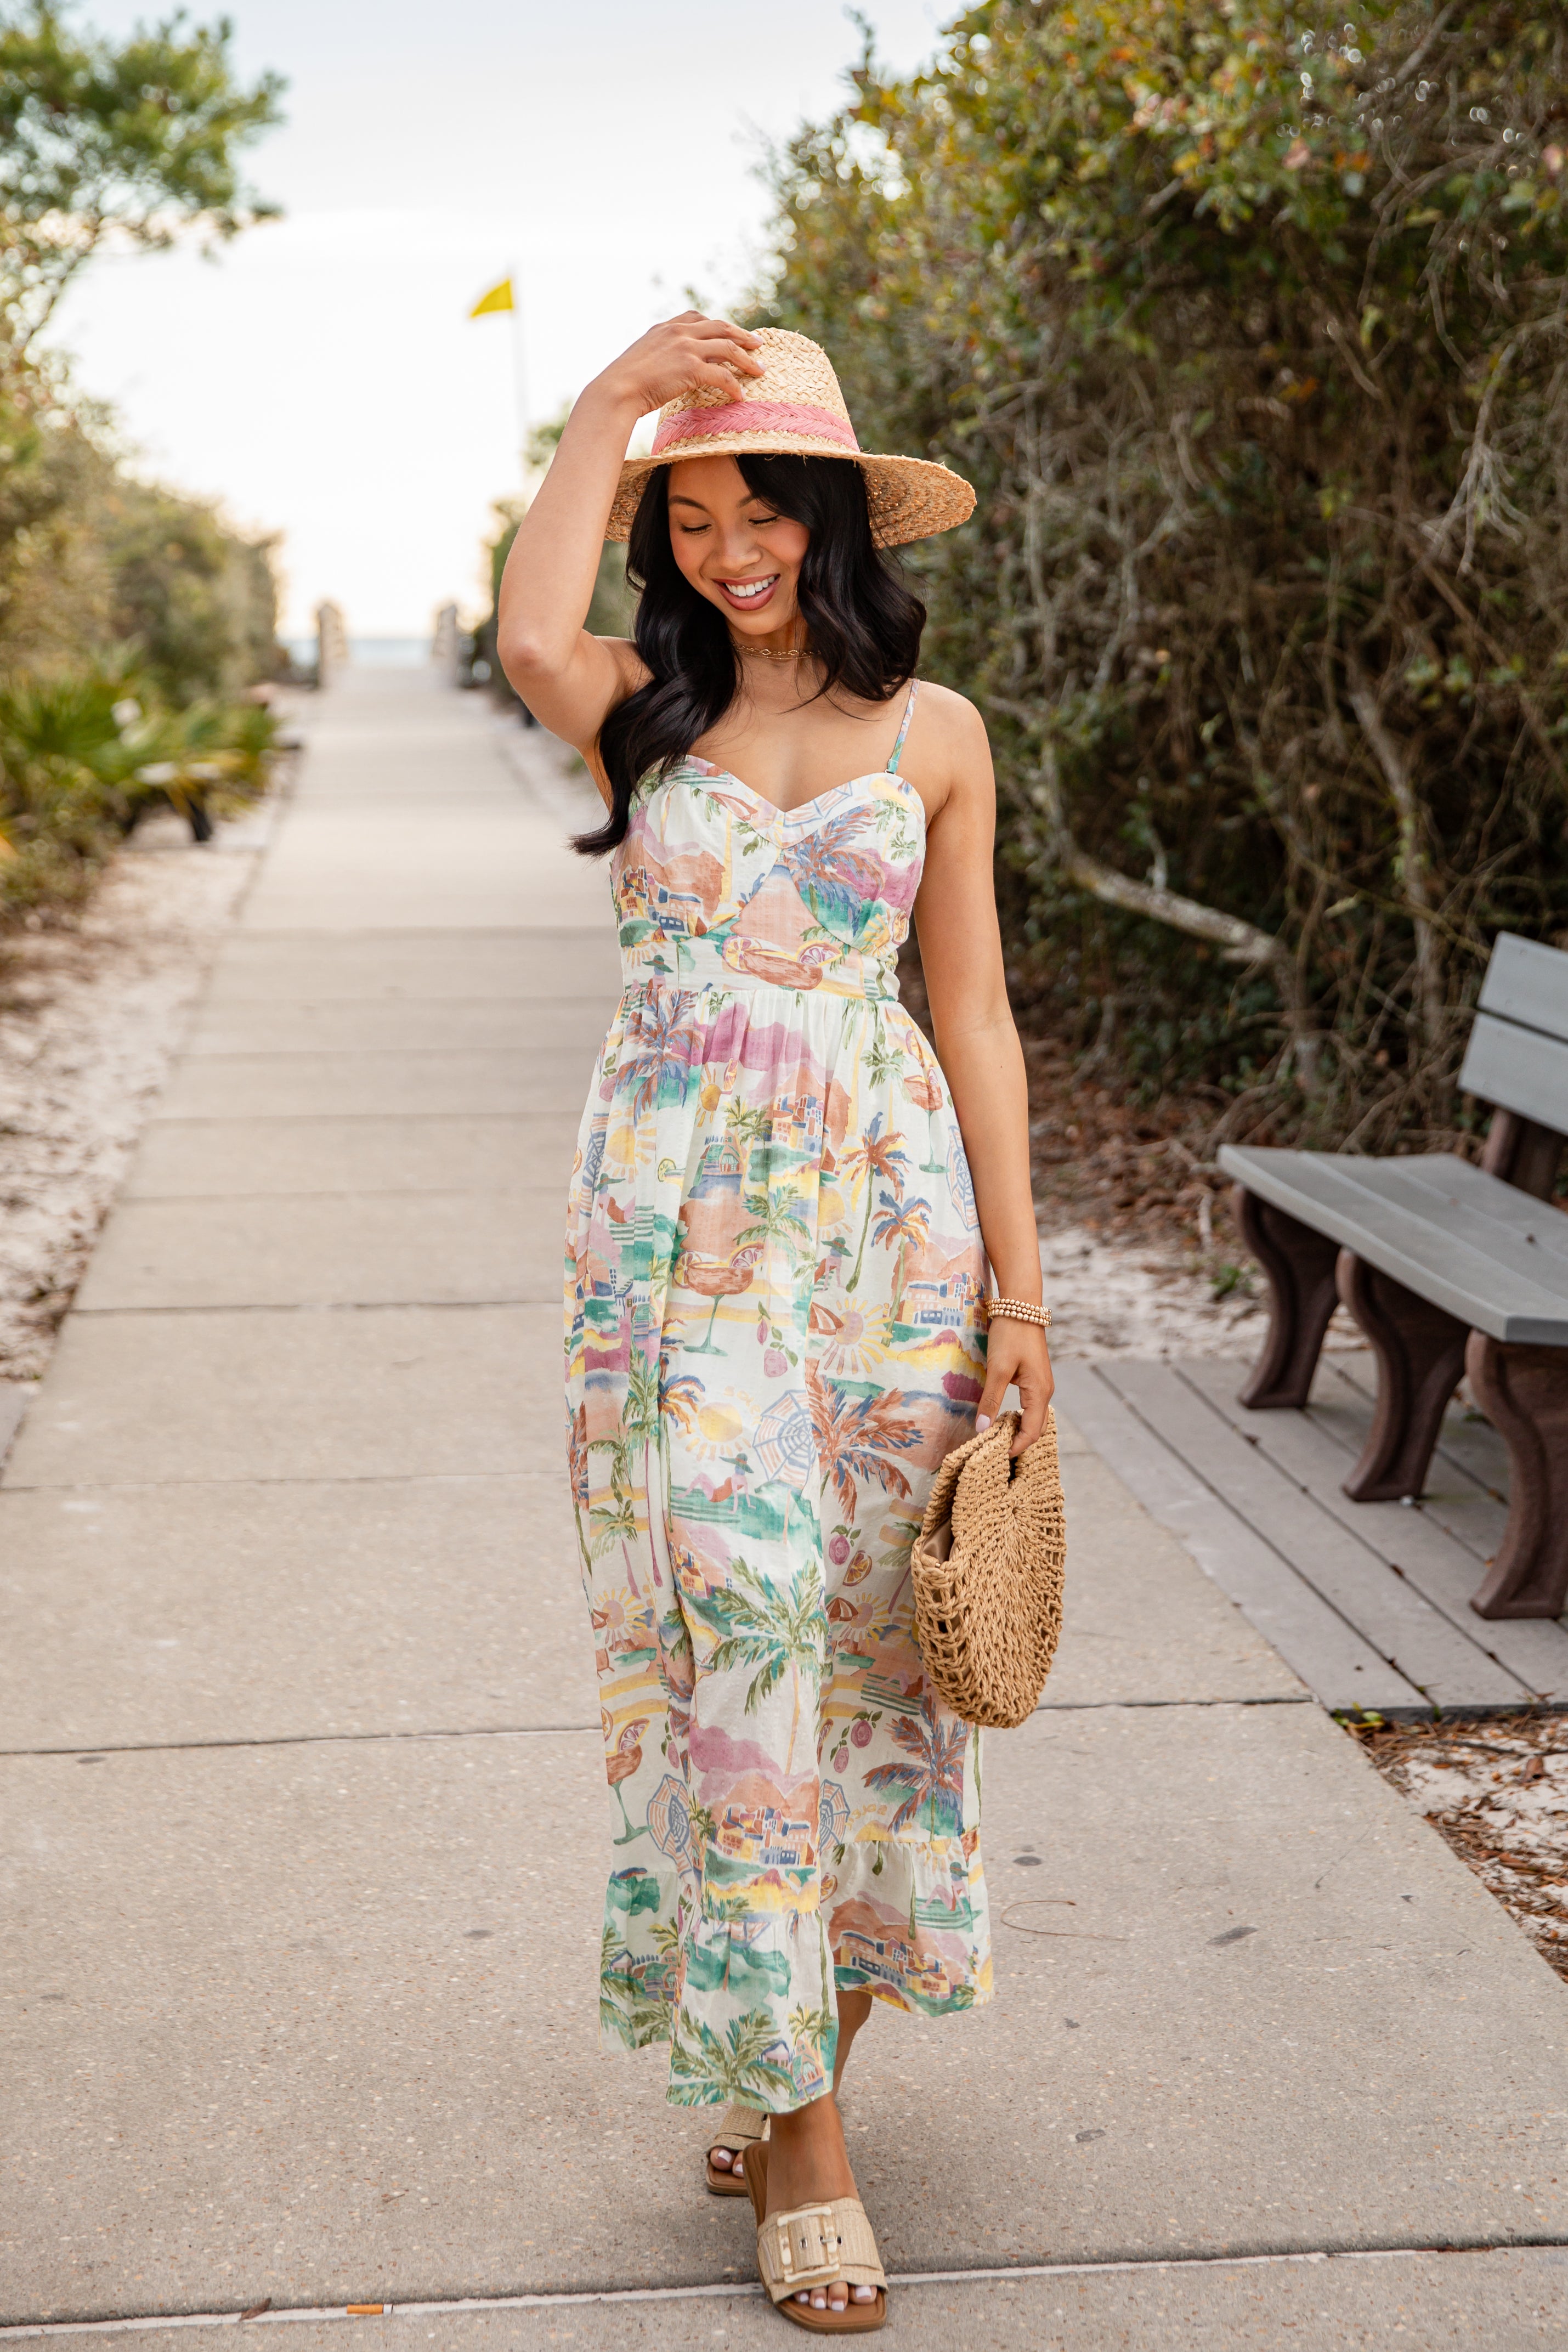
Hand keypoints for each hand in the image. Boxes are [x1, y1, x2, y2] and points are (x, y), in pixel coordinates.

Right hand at [593, 311, 763, 417]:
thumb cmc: (623, 384)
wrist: (616, 390)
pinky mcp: (690, 367)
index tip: (732, 333)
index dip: (719, 325)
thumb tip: (665, 369)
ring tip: (761, 370)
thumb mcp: (641, 359)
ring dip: (747, 360)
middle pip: (720, 328)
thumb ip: (658, 355)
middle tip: (759, 344)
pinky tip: (741, 396)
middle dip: (742, 336)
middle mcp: (678, 332)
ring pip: (728, 348)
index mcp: (665, 328)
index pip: (698, 318)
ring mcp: (685, 347)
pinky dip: (735, 385)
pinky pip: (722, 375)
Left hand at [975, 1319, 1053, 1456]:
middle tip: (995, 1450)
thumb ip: (991, 1400)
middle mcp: (1045, 1391)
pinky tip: (1003, 1417)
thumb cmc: (1010, 1335)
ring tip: (997, 1438)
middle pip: (1035, 1427)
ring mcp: (1042, 1384)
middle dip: (1018, 1441)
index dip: (1017, 1447)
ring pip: (1033, 1416)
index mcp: (1039, 1392)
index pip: (1032, 1431)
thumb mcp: (998, 1369)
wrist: (1020, 1306)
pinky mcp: (1035, 1377)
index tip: (998, 1456)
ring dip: (1018, 1429)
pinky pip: (1031, 1405)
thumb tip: (982, 1429)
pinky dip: (1019, 1416)